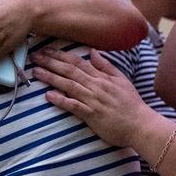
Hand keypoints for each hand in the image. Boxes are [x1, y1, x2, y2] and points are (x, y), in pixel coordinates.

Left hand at [31, 48, 152, 146]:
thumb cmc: (131, 103)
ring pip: (69, 85)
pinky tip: (48, 95)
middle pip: (70, 71)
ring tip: (36, 72)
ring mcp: (93, 100)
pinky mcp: (92, 115)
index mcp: (101, 77)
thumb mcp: (121, 79)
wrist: (141, 125)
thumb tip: (92, 51)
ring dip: (51, 78)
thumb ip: (106, 66)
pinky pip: (74, 106)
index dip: (60, 55)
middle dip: (51, 63)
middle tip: (35, 57)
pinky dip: (61, 100)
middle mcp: (96, 86)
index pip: (77, 62)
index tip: (46, 50)